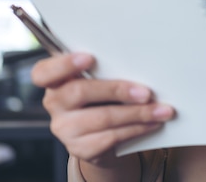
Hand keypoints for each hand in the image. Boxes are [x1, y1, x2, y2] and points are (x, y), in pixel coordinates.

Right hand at [31, 53, 174, 167]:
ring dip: (137, 114)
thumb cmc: (101, 94)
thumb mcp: (97, 77)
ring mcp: (64, 129)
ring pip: (102, 118)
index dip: (64, 64)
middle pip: (79, 93)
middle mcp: (54, 103)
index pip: (44, 72)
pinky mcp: (80, 148)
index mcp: (54, 79)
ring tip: (161, 110)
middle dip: (117, 90)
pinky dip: (137, 129)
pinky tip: (152, 123)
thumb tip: (139, 61)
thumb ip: (105, 68)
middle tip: (146, 92)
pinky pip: (111, 137)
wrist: (100, 133)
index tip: (89, 58)